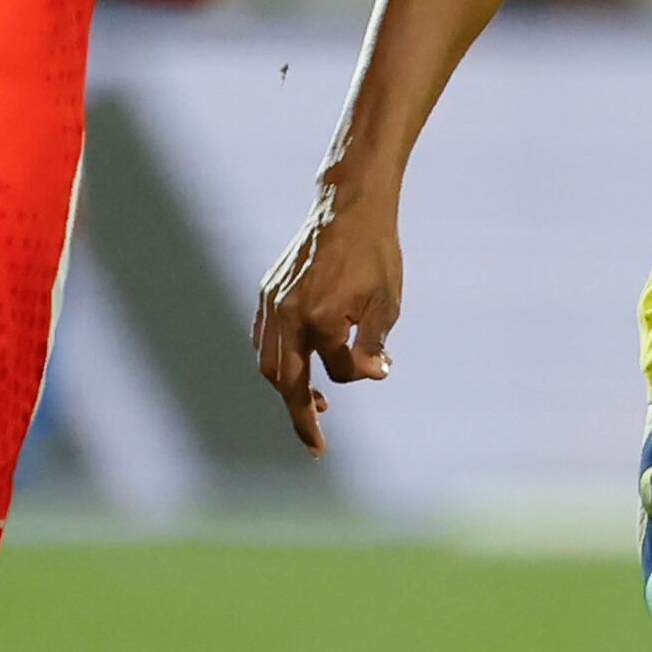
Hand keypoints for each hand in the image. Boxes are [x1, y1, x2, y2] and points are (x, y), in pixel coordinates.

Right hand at [252, 190, 404, 456]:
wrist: (349, 205)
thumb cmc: (375, 253)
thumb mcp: (387, 303)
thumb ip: (374, 347)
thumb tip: (373, 376)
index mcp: (322, 320)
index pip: (338, 370)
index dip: (362, 373)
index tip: (383, 365)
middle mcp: (290, 316)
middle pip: (287, 383)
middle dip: (300, 417)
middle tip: (316, 446)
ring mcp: (273, 303)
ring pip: (268, 364)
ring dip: (286, 390)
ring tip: (311, 407)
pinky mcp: (268, 291)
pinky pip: (264, 339)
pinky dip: (276, 361)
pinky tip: (295, 367)